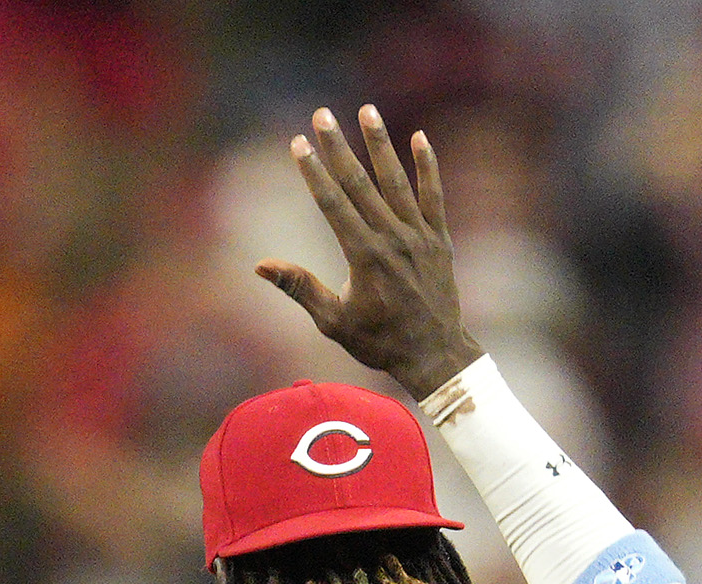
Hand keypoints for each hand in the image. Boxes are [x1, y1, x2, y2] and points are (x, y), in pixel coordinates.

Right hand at [257, 107, 478, 394]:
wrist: (435, 356)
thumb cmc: (380, 342)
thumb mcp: (333, 322)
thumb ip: (300, 288)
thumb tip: (261, 266)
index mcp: (364, 256)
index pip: (332, 203)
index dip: (313, 171)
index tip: (298, 143)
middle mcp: (392, 238)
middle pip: (360, 183)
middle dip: (338, 147)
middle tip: (321, 114)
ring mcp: (419, 236)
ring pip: (397, 181)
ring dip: (380, 143)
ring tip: (367, 110)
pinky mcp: (440, 239)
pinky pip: (434, 196)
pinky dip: (428, 167)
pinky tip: (420, 137)